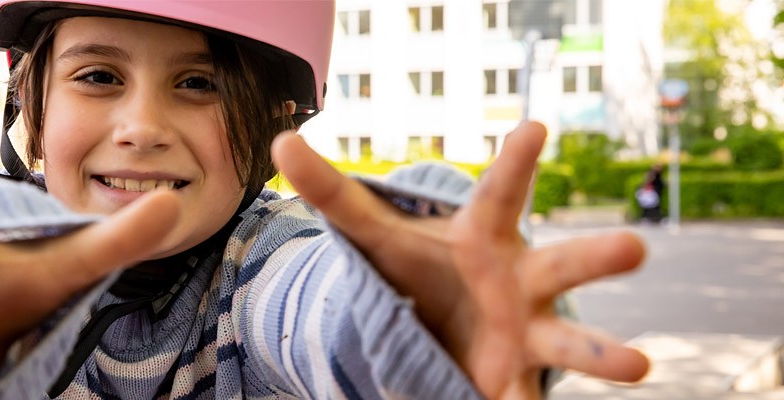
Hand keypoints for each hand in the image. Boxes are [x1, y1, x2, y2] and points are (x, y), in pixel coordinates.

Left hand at [272, 121, 648, 398]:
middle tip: (635, 248)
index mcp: (486, 233)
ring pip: (570, 340)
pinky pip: (524, 396)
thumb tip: (280, 142)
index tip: (534, 128)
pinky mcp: (512, 374)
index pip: (501, 191)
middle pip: (564, 263)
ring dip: (602, 351)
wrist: (442, 315)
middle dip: (597, 255)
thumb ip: (333, 192)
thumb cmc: (422, 262)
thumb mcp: (375, 232)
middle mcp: (521, 277)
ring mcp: (526, 330)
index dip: (516, 162)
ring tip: (639, 363)